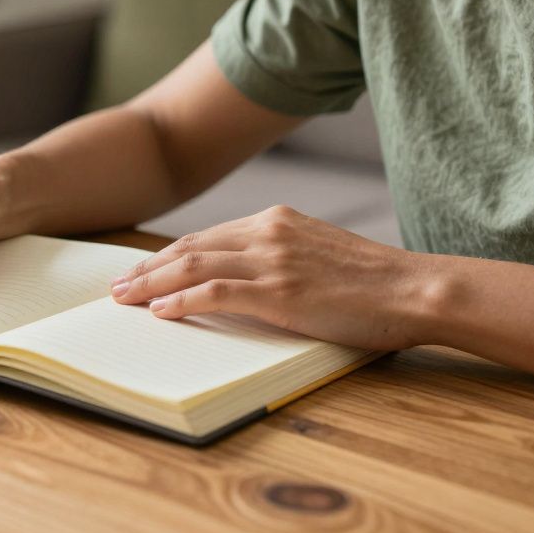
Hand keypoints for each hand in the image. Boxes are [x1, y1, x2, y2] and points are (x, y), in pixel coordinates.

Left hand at [109, 205, 437, 349]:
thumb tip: (239, 280)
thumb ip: (277, 256)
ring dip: (152, 284)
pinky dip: (182, 300)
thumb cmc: (372, 282)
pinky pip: (216, 292)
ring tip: (125, 299)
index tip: (141, 270)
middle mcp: (268, 232)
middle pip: (189, 248)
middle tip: (117, 286)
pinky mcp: (281, 291)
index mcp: (275, 220)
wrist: (415, 288)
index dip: (166, 255)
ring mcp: (273, 260)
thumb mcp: (316, 253)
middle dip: (147, 268)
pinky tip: (161, 312)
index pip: (205, 237)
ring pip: (193, 266)